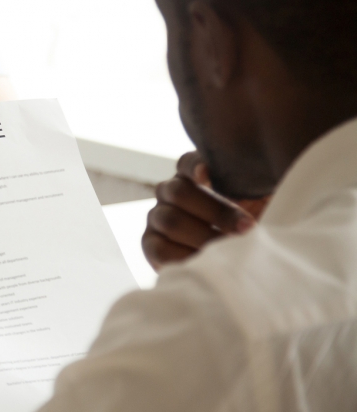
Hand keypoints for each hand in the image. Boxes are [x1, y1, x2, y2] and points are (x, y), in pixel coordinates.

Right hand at [143, 152, 268, 270]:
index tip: (208, 175)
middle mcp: (170, 192)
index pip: (187, 163)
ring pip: (170, 220)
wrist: (241, 265)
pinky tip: (206, 263)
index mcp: (195, 175)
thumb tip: (276, 170)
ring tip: (231, 251)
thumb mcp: (263, 202)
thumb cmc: (255, 228)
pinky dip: (183, 256)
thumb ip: (259, 185)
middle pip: (179, 193)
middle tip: (247, 228)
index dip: (195, 166)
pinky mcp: (151, 245)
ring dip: (203, 237)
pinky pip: (159, 249)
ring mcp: (157, 218)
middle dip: (216, 212)